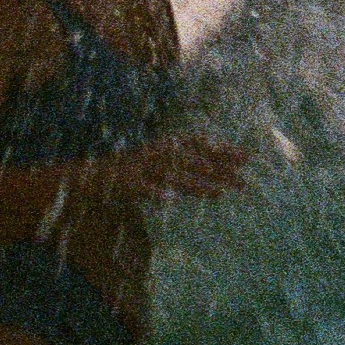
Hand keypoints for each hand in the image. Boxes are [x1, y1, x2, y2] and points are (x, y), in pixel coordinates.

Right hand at [125, 130, 254, 204]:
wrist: (99, 175)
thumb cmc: (139, 167)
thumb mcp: (166, 158)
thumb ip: (192, 159)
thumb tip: (221, 162)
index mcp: (168, 146)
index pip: (200, 147)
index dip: (222, 151)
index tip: (245, 158)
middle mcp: (159, 154)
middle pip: (193, 163)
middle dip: (218, 172)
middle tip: (242, 182)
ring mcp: (144, 168)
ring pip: (173, 176)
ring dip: (195, 184)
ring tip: (216, 192)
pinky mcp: (128, 182)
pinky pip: (143, 188)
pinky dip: (154, 192)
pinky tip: (168, 199)